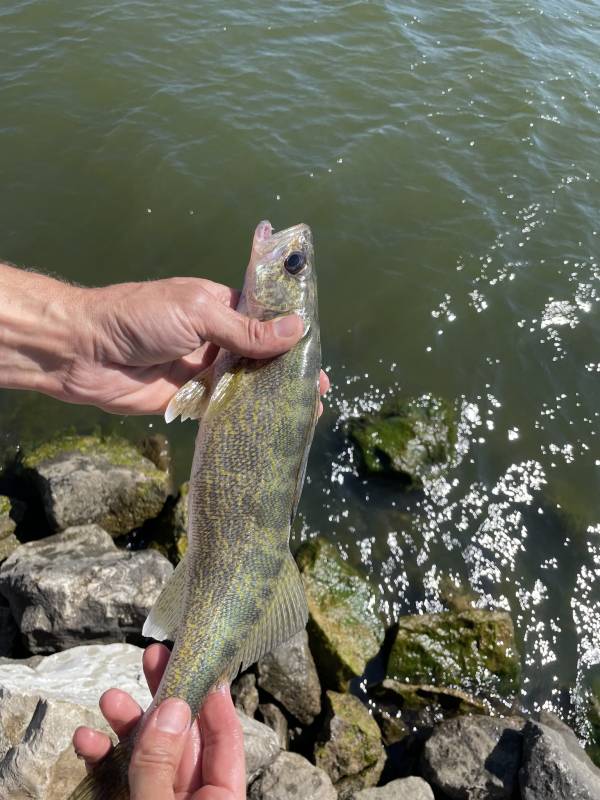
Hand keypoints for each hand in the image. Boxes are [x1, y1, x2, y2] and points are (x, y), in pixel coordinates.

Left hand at [62, 277, 328, 414]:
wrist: (83, 352)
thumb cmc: (138, 318)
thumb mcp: (197, 313)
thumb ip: (245, 328)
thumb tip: (296, 331)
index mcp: (219, 305)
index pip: (265, 317)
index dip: (292, 333)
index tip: (317, 352)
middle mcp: (215, 337)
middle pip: (260, 354)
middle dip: (288, 370)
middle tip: (317, 390)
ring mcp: (203, 369)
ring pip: (246, 383)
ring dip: (271, 395)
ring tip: (304, 412)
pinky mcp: (189, 398)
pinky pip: (223, 407)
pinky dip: (246, 415)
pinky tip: (269, 426)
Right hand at [73, 643, 244, 799]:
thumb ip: (161, 763)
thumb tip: (172, 708)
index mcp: (219, 799)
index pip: (225, 739)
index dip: (213, 698)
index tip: (200, 660)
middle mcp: (192, 797)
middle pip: (182, 738)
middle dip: (164, 697)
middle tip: (154, 656)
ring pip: (147, 753)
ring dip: (127, 723)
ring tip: (109, 698)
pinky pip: (118, 776)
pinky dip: (102, 757)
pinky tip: (86, 739)